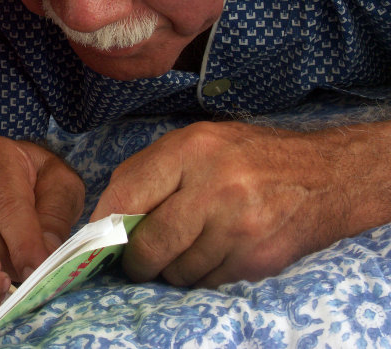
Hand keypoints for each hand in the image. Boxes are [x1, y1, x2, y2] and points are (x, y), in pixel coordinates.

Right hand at [0, 137, 84, 280]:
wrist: (13, 171)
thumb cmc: (40, 178)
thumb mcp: (62, 187)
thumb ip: (55, 219)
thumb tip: (41, 260)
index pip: (7, 206)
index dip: (24, 243)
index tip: (38, 271)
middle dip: (8, 260)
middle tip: (32, 273)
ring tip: (15, 266)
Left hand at [91, 120, 390, 286]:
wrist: (325, 175)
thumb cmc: (246, 157)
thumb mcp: (194, 143)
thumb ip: (147, 173)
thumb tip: (105, 216)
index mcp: (190, 150)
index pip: (126, 196)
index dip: (105, 226)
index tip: (99, 240)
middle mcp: (215, 187)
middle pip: (151, 244)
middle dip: (136, 260)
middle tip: (136, 261)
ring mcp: (240, 225)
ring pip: (179, 270)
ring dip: (172, 270)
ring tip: (184, 251)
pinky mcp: (259, 257)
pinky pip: (210, 281)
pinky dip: (203, 275)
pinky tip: (214, 253)